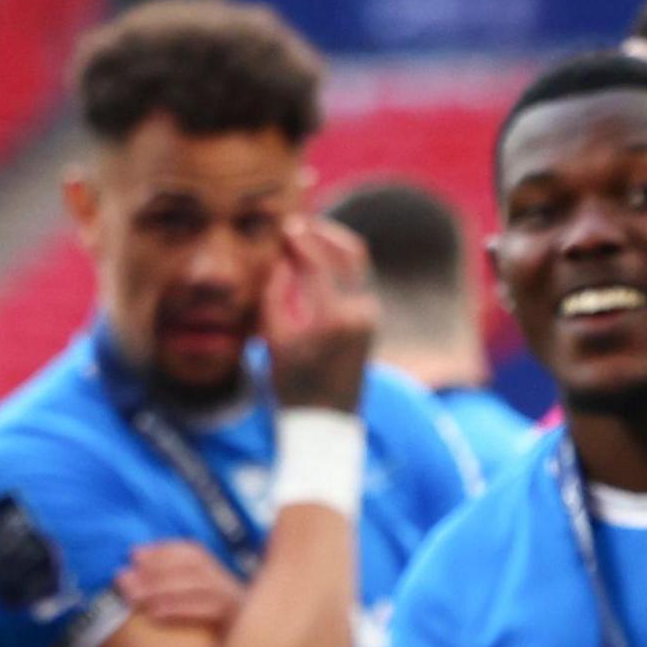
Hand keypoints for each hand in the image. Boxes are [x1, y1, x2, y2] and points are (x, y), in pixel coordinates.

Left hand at [114, 540, 244, 629]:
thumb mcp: (181, 633)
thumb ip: (163, 607)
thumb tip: (126, 586)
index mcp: (223, 587)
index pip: (196, 555)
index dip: (164, 551)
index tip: (133, 554)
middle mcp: (238, 594)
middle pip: (197, 567)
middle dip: (156, 568)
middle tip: (121, 577)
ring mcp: (246, 611)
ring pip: (204, 586)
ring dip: (162, 588)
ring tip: (132, 597)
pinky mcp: (248, 632)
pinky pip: (214, 610)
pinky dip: (182, 609)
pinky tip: (154, 616)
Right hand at [263, 216, 377, 412]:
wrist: (325, 424)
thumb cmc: (292, 388)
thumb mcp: (273, 340)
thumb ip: (275, 294)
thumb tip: (282, 258)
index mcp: (333, 316)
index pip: (318, 260)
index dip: (299, 239)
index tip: (283, 226)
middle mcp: (360, 310)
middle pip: (348, 251)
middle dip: (323, 232)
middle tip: (298, 223)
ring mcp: (371, 314)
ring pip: (357, 262)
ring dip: (333, 245)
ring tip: (307, 237)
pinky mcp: (372, 319)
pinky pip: (357, 278)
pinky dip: (339, 264)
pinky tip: (318, 262)